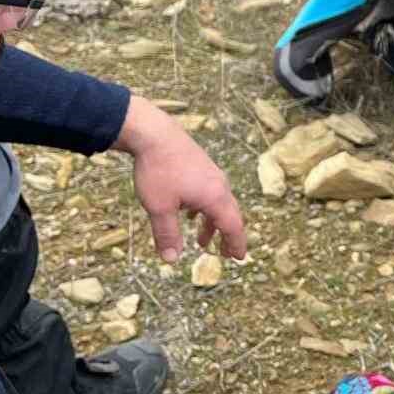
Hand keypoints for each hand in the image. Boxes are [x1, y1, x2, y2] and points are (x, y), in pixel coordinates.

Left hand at [114, 96, 246, 263]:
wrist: (154, 134)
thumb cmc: (158, 171)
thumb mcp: (159, 208)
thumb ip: (167, 234)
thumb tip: (172, 259)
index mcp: (215, 197)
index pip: (233, 226)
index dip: (236, 244)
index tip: (239, 258)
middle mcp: (219, 186)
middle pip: (230, 215)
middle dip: (227, 236)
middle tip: (225, 253)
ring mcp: (212, 174)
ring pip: (219, 204)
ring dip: (212, 224)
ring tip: (202, 239)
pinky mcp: (202, 167)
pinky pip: (211, 193)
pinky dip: (205, 209)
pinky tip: (189, 212)